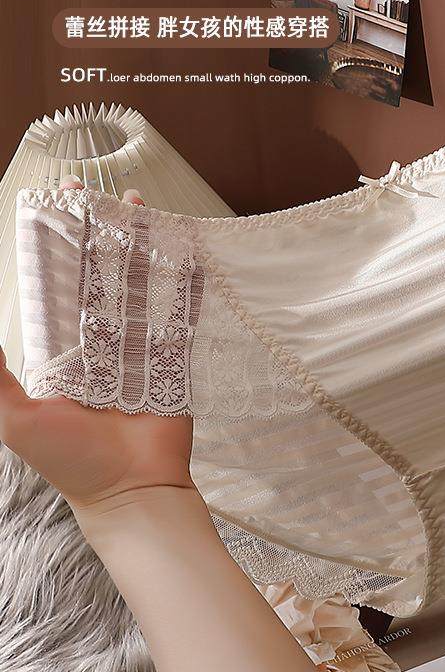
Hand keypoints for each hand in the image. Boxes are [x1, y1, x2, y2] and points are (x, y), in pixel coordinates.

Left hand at [0, 178, 193, 518]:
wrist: (133, 490)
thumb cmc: (70, 459)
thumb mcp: (16, 418)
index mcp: (63, 348)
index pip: (60, 280)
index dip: (60, 241)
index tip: (59, 203)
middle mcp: (102, 339)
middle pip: (104, 271)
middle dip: (102, 230)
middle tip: (104, 192)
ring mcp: (142, 345)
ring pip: (143, 282)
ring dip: (144, 244)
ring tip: (144, 208)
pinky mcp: (176, 356)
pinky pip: (182, 310)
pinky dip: (186, 280)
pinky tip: (188, 251)